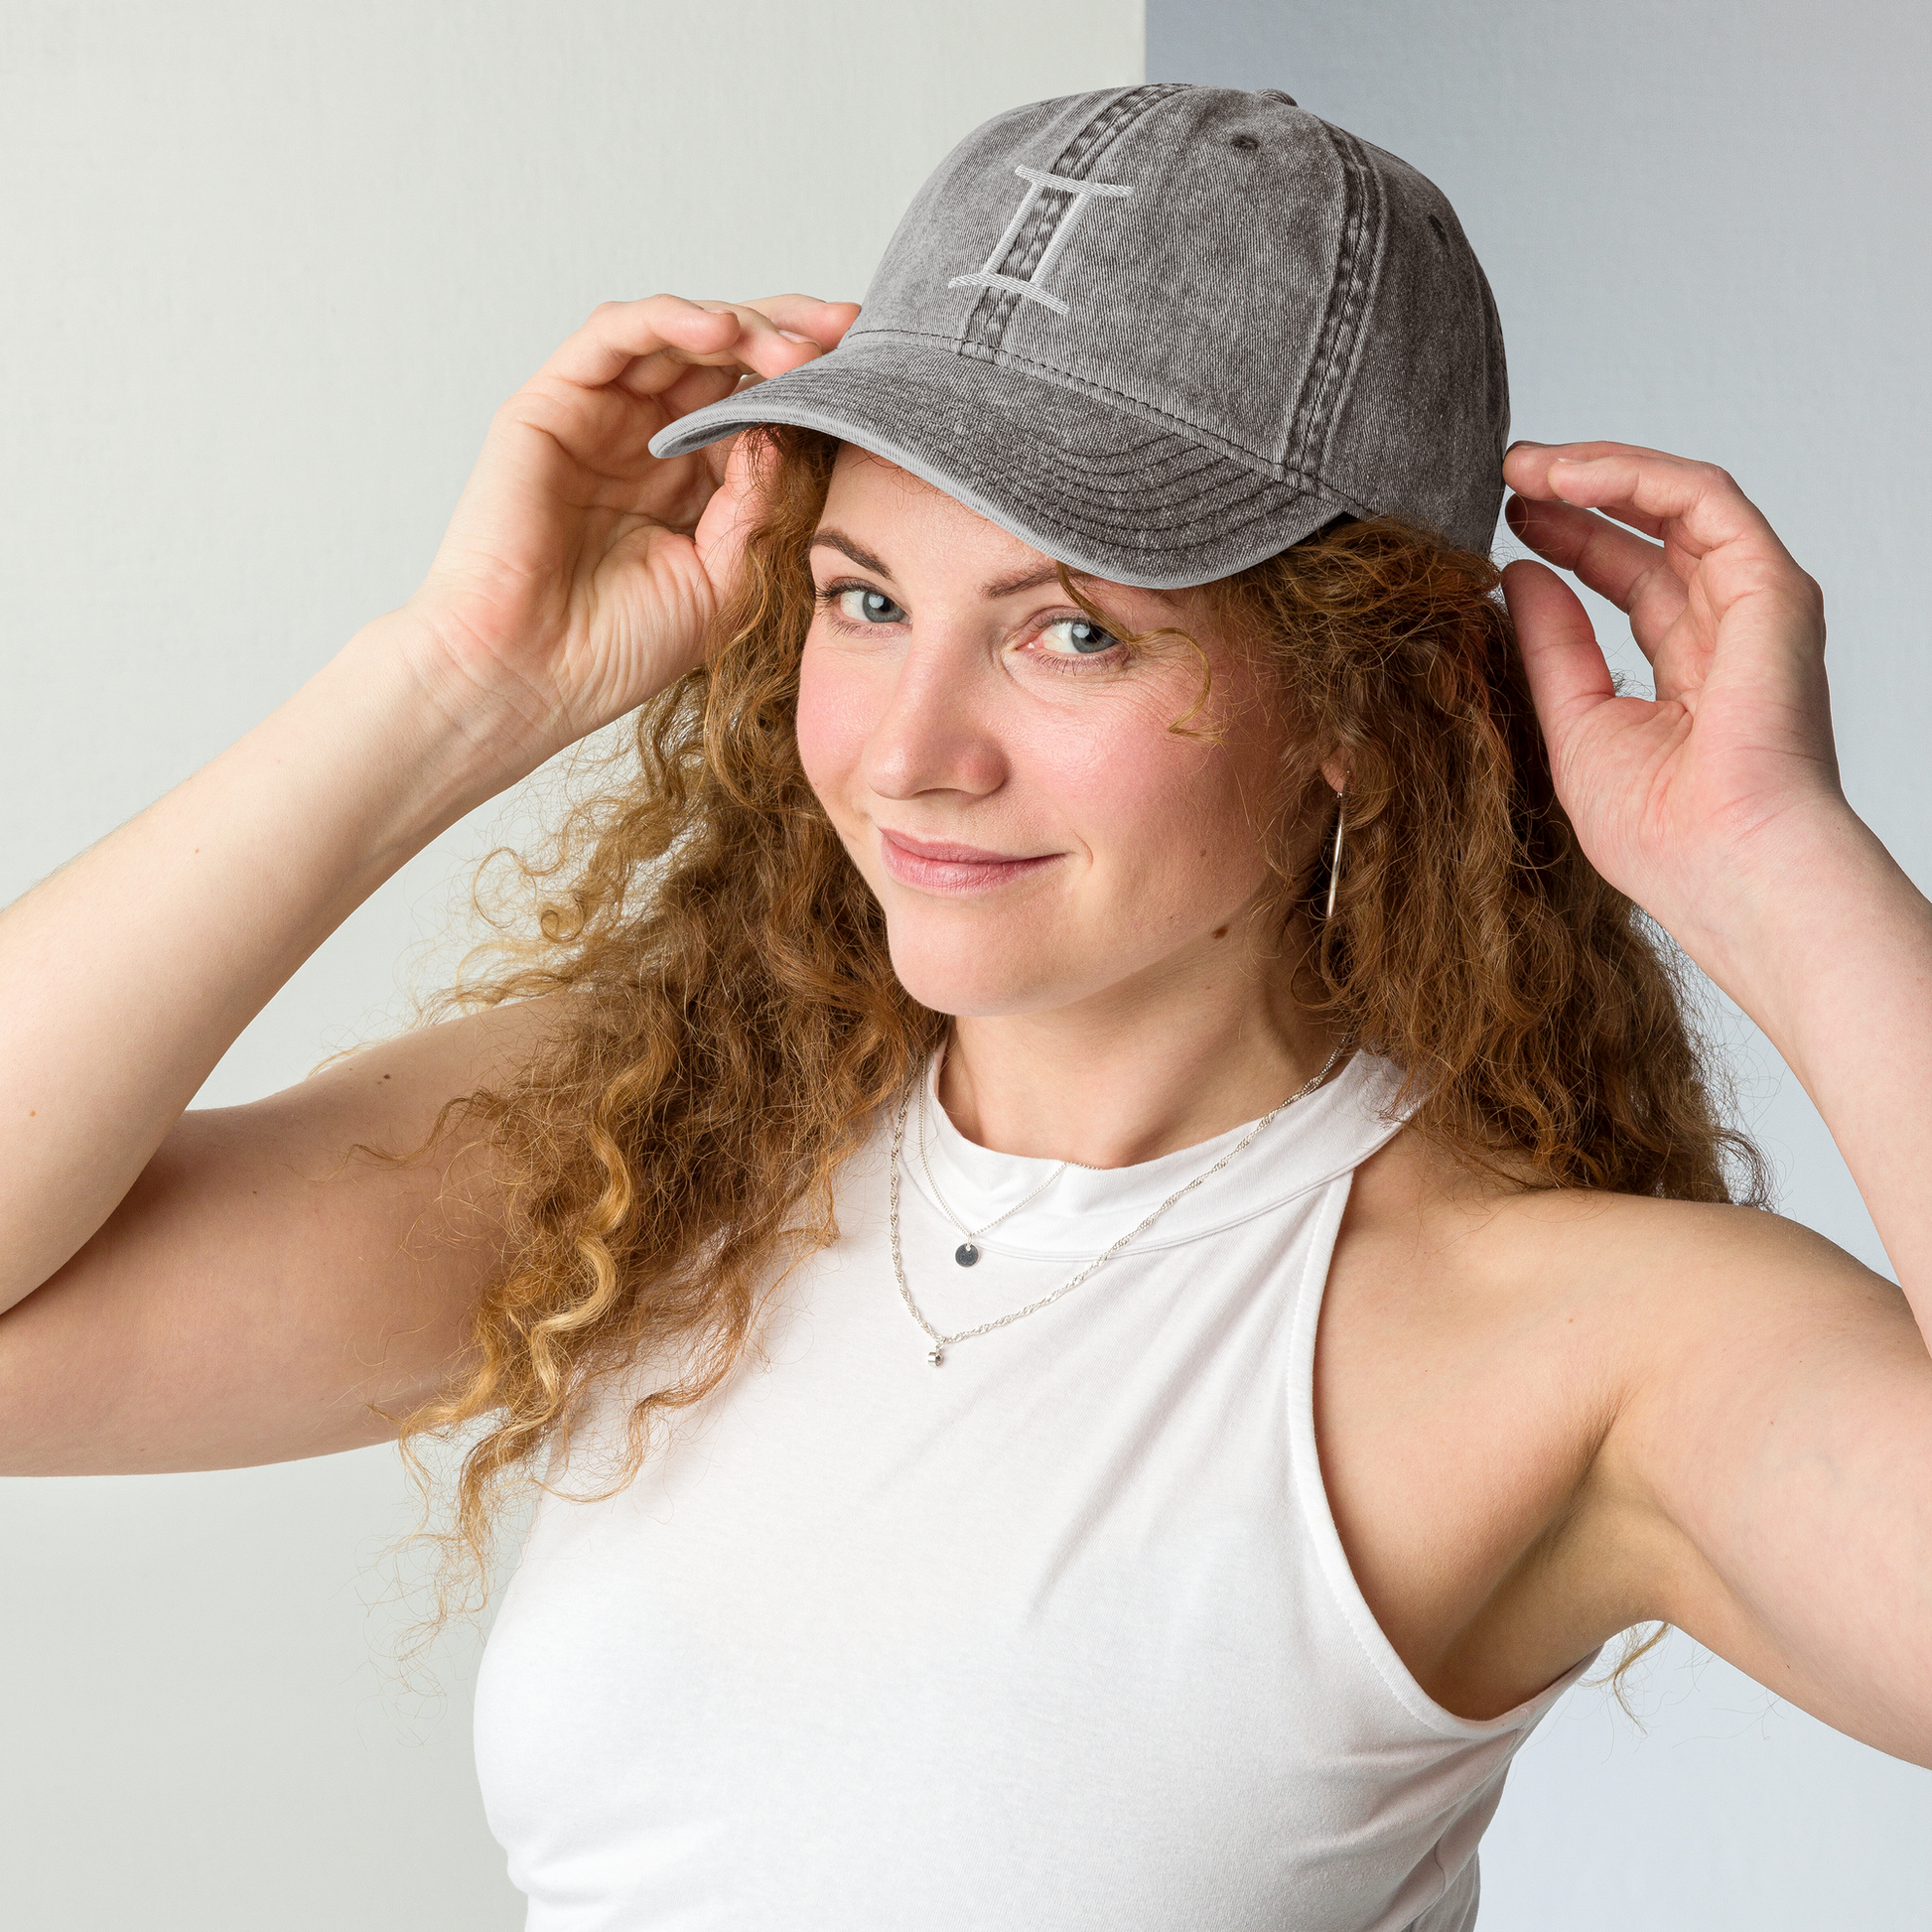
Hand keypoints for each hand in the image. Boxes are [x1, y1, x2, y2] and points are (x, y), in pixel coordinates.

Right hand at [397, 292, 858, 773]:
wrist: (531, 678)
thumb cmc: (619, 646)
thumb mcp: (727, 572)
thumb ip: (763, 496)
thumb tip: (800, 422)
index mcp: (694, 479)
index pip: (760, 406)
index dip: (813, 386)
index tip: (874, 376)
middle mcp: (648, 438)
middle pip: (727, 357)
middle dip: (790, 337)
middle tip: (847, 334)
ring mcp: (600, 417)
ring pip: (678, 335)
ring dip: (742, 326)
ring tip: (794, 346)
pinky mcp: (550, 403)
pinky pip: (612, 336)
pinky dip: (668, 320)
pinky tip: (720, 331)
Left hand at [1500, 441, 1843, 966]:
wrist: (1724, 865)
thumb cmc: (1662, 835)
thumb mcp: (1574, 725)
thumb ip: (1551, 647)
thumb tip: (1519, 576)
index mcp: (1690, 672)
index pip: (1629, 581)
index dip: (1569, 541)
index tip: (1504, 522)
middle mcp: (1728, 632)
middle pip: (1650, 533)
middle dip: (1577, 495)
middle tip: (1506, 475)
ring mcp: (1754, 605)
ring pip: (1676, 502)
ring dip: (1597, 471)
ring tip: (1522, 466)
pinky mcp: (1770, 585)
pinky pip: (1703, 498)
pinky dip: (1633, 475)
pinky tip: (1565, 476)